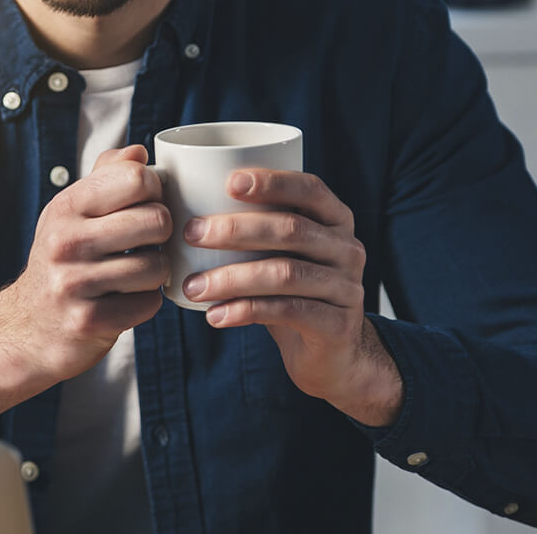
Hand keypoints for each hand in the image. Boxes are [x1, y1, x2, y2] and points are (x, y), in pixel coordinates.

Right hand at [0, 145, 170, 430]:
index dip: (154, 190)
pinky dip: (145, 303)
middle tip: (148, 242)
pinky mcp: (88, 320)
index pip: (136, 178)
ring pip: (156, 266)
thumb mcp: (72, 212)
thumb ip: (106, 176)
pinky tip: (127, 299)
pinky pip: (148, 304)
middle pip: (156, 220)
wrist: (27, 327)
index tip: (146, 204)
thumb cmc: (62, 261)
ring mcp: (75, 283)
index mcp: (66, 206)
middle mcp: (66, 241)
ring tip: (137, 272)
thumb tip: (139, 152)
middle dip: (162, 233)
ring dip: (155, 272)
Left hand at [180, 169, 404, 426]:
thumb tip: (188, 210)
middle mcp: (348, 249)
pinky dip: (245, 311)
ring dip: (232, 278)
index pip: (310, 189)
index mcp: (336, 220)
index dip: (272, 182)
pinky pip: (287, 312)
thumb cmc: (293, 291)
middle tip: (191, 234)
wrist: (331, 353)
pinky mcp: (338, 325)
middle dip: (236, 229)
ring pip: (285, 274)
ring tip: (193, 286)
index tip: (229, 182)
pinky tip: (216, 315)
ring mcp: (347, 288)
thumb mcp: (283, 255)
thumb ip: (257, 231)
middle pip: (291, 230)